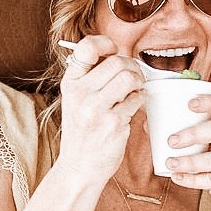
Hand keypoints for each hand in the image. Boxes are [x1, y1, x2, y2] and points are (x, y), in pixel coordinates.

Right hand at [57, 35, 146, 187]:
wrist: (79, 167)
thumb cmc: (83, 132)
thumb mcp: (77, 101)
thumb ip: (92, 78)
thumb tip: (119, 55)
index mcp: (70, 83)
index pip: (86, 47)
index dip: (105, 43)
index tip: (113, 51)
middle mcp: (80, 93)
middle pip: (117, 61)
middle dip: (132, 66)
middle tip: (134, 77)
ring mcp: (96, 109)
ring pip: (129, 77)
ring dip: (139, 81)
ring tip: (135, 90)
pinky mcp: (113, 123)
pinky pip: (137, 99)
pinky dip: (140, 100)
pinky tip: (132, 107)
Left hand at [166, 93, 210, 210]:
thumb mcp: (204, 149)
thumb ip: (184, 136)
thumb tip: (148, 124)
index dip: (209, 102)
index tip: (189, 104)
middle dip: (192, 134)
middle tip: (170, 141)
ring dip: (189, 161)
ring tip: (169, 163)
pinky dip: (193, 179)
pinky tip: (177, 178)